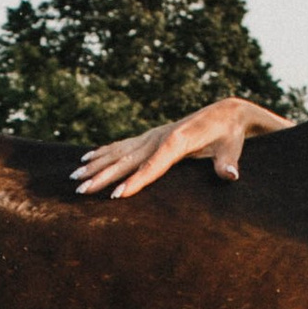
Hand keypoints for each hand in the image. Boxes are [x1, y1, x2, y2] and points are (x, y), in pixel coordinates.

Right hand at [71, 97, 291, 198]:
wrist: (228, 112)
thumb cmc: (231, 135)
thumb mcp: (234, 147)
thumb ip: (229, 162)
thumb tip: (231, 175)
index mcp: (177, 141)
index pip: (153, 165)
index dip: (135, 181)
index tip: (117, 196)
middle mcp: (160, 137)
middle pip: (127, 160)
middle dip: (103, 176)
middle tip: (81, 191)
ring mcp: (152, 136)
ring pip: (119, 153)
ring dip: (96, 166)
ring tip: (74, 177)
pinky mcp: (151, 137)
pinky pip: (122, 146)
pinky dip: (102, 153)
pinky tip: (86, 160)